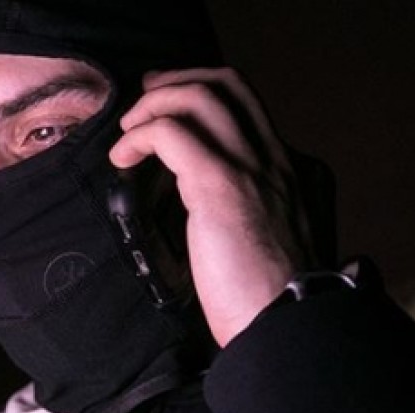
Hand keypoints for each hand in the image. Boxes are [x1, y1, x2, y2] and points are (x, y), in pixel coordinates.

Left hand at [108, 67, 313, 346]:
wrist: (286, 328)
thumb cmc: (270, 305)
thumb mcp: (269, 247)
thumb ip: (248, 219)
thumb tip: (204, 214)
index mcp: (291, 173)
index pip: (248, 109)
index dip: (203, 96)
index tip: (169, 108)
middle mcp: (277, 160)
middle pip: (227, 86)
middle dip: (176, 83)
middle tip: (140, 104)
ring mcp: (253, 169)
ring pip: (200, 96)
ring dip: (153, 105)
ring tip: (128, 134)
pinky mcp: (221, 186)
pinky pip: (172, 133)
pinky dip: (140, 136)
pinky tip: (122, 159)